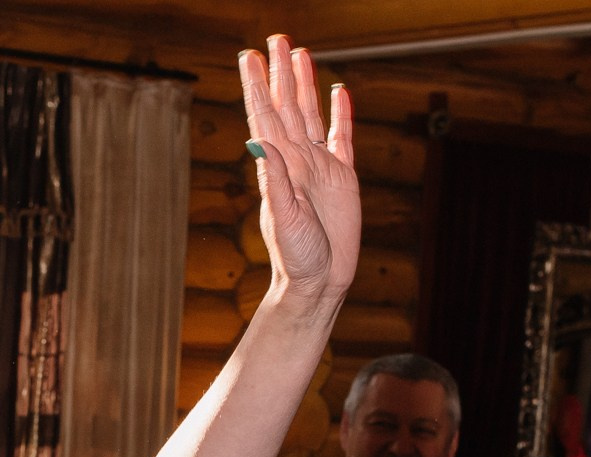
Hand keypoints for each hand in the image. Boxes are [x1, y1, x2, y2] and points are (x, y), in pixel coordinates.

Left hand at [240, 35, 358, 307]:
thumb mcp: (284, 219)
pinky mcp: (342, 177)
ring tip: (298, 53)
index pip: (265, 116)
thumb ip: (275, 181)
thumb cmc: (296, 258)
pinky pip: (341, 137)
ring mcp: (319, 166)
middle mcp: (296, 159)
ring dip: (304, 84)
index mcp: (278, 166)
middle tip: (275, 39)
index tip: (249, 57)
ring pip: (310, 114)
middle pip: (287, 106)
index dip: (257, 86)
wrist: (318, 282)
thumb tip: (258, 143)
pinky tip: (338, 92)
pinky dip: (340, 114)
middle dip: (280, 73)